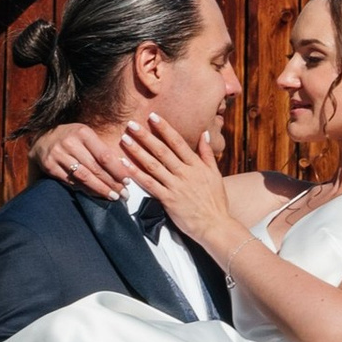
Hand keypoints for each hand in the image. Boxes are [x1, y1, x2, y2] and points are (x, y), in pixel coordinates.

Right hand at [30, 117, 126, 196]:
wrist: (42, 139)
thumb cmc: (71, 137)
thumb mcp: (86, 135)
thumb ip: (101, 149)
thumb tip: (123, 166)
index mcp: (83, 133)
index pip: (104, 155)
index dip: (117, 170)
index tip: (127, 181)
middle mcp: (70, 143)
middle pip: (95, 168)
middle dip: (111, 183)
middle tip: (123, 194)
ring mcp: (58, 154)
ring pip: (83, 177)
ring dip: (100, 189)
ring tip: (112, 196)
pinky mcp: (50, 166)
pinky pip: (71, 181)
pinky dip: (84, 189)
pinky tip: (94, 194)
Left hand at [116, 106, 235, 254]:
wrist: (215, 225)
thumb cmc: (216, 200)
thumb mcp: (215, 174)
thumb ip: (207, 153)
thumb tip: (204, 133)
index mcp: (196, 165)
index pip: (178, 142)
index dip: (164, 128)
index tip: (153, 117)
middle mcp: (185, 173)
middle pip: (162, 151)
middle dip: (146, 136)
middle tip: (131, 124)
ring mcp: (175, 186)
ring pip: (153, 165)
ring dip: (138, 151)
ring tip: (125, 140)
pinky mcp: (168, 200)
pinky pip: (149, 184)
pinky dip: (136, 174)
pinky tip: (125, 165)